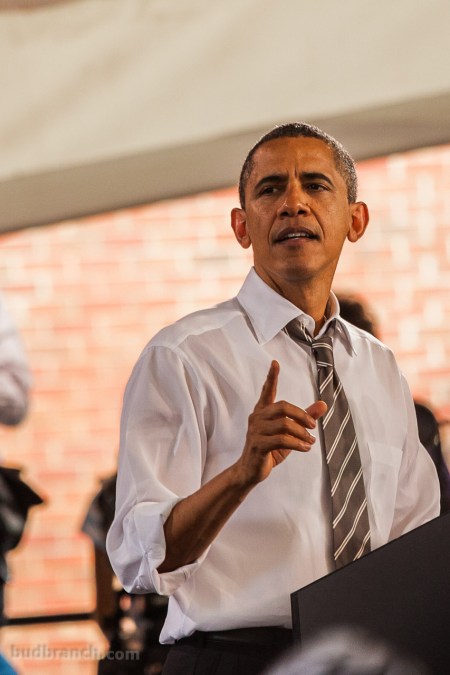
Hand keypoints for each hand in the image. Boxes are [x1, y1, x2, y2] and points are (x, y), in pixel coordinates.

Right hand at [235, 360, 326, 485]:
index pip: (267, 391)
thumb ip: (305, 417)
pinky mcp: (258, 445)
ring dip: (302, 433)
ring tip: (310, 441)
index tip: (275, 363)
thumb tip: (323, 404)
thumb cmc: (269, 450)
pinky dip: (298, 444)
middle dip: (302, 415)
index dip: (271, 377)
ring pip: (285, 424)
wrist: (249, 472)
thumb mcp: (290, 433)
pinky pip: (282, 440)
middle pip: (283, 406)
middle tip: (313, 425)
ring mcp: (256, 431)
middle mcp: (257, 418)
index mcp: (262, 412)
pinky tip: (305, 448)